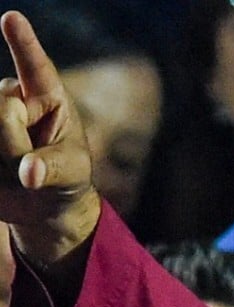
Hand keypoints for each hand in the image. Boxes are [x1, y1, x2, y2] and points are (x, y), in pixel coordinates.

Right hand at [0, 12, 99, 267]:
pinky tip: (4, 173)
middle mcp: (11, 98)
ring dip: (2, 158)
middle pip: (1, 110)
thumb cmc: (65, 177)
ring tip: (14, 168)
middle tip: (31, 163)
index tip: (12, 19)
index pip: (35, 67)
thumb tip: (29, 172)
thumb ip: (51, 167)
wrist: (42, 204)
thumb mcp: (71, 173)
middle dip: (14, 143)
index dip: (23, 43)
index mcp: (46, 97)